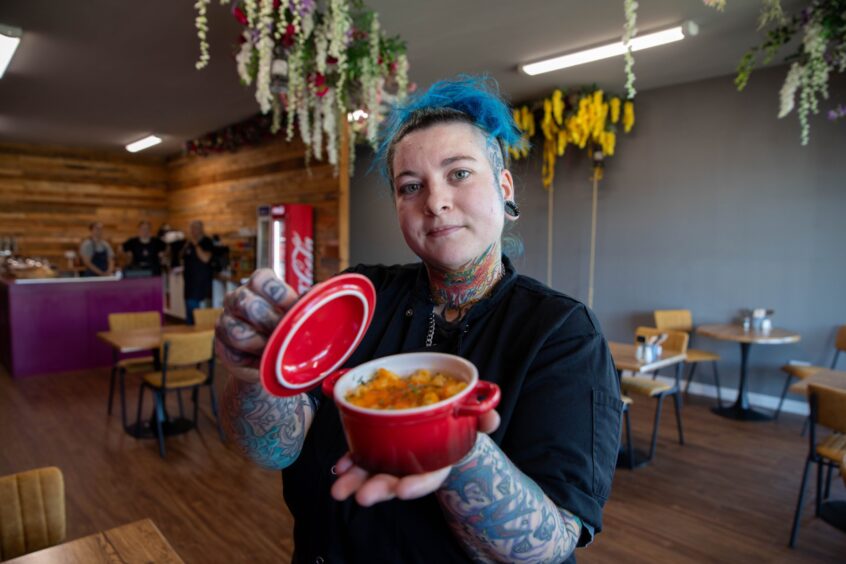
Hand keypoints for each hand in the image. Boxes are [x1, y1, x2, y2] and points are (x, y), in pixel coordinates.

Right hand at [215, 268, 297, 382]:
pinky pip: (232, 354)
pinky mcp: (221, 345)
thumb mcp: (296, 314)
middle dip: (271, 323)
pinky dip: (251, 361)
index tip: (292, 307)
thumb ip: (305, 304)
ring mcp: (226, 321)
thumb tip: (318, 296)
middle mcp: (238, 298)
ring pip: (237, 332)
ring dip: (261, 345)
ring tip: (274, 350)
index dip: (278, 294)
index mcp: (259, 285)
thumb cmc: (285, 329)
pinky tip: (261, 360)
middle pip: (248, 305)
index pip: (261, 279)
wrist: (269, 360)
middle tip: (285, 334)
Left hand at [330, 409, 500, 505]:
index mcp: (438, 461)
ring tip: (339, 489)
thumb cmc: (457, 424)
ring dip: (356, 481)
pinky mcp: (379, 452)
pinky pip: (362, 460)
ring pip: (374, 474)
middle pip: (396, 481)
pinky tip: (340, 467)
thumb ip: (483, 420)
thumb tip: (491, 417)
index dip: (416, 485)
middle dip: (378, 489)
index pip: (428, 477)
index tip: (402, 490)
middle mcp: (414, 466)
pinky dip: (350, 464)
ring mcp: (395, 461)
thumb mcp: (474, 421)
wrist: (444, 425)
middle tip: (362, 495)